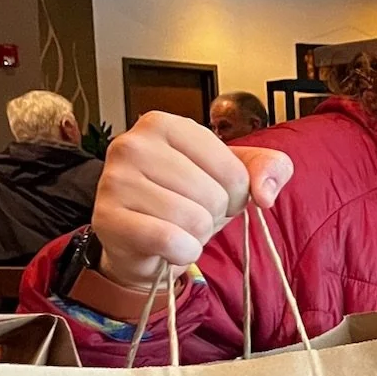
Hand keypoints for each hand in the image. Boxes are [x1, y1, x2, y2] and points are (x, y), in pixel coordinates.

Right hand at [90, 112, 294, 288]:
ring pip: (193, 219)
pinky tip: (169, 246)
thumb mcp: (233, 175)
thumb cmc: (187, 200)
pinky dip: (182, 252)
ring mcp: (114, 180)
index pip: (233, 170)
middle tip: (191, 213)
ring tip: (177, 226)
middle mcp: (132, 144)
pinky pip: (170, 240)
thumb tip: (265, 193)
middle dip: (213, 215)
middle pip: (212, 195)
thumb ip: (269, 167)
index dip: (235, 194)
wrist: (143, 242)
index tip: (214, 193)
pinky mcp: (107, 218)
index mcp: (164, 123)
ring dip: (196, 234)